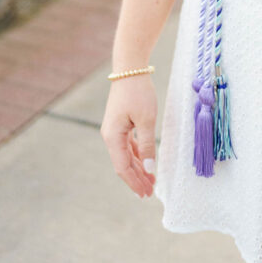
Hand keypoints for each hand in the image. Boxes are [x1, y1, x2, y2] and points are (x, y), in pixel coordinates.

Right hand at [100, 75, 157, 198]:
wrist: (130, 69)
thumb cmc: (138, 92)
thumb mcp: (146, 119)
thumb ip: (147, 145)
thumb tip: (149, 168)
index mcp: (113, 137)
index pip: (123, 167)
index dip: (134, 182)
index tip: (145, 194)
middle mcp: (110, 136)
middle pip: (123, 164)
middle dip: (137, 178)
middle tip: (150, 192)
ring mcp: (115, 130)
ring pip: (126, 155)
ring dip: (138, 168)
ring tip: (150, 181)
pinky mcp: (121, 123)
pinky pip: (128, 145)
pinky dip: (137, 155)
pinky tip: (146, 162)